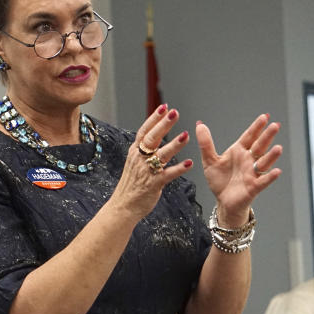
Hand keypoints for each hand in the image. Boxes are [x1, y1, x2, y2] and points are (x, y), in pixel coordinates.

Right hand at [109, 104, 193, 220]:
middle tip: (175, 113)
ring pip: (161, 155)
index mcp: (135, 152)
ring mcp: (146, 171)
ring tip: (185, 136)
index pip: (144, 131)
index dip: (154, 118)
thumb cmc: (131, 184)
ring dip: (174, 145)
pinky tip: (189, 163)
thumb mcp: (134, 162)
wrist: (123, 206)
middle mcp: (139, 159)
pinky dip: (179, 169)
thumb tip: (153, 134)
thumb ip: (143, 149)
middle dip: (163, 125)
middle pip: (152, 138)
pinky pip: (168, 175)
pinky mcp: (153, 184)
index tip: (164, 107)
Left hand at [195, 115, 282, 226]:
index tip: (265, 117)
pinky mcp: (253, 187)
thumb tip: (199, 124)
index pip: (249, 136)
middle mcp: (248, 160)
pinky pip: (263, 181)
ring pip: (264, 162)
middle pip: (260, 146)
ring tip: (278, 148)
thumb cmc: (220, 181)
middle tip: (275, 125)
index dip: (257, 127)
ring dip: (271, 156)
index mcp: (239, 151)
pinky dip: (270, 177)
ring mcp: (252, 173)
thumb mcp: (209, 160)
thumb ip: (206, 143)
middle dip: (267, 136)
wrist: (223, 201)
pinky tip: (276, 171)